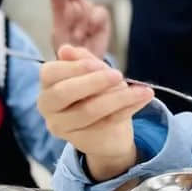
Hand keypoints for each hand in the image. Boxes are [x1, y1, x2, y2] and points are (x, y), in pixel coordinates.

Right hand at [37, 45, 153, 180]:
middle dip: (93, 82)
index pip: (50, 73)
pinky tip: (143, 97)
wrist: (107, 132)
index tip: (97, 64)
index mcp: (47, 86)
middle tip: (118, 75)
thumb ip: (82, 61)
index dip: (74, 67)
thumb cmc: (95, 94)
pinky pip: (107, 122)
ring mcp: (63, 127)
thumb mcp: (91, 73)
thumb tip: (66, 50)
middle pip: (64, 93)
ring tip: (141, 89)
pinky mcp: (83, 141)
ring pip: (88, 110)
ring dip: (118, 97)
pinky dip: (129, 108)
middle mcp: (48, 108)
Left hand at [48, 0, 111, 59]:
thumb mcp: (59, 36)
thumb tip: (68, 7)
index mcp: (61, 12)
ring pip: (87, 4)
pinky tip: (91, 30)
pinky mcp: (101, 19)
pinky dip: (95, 19)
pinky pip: (100, 12)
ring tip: (79, 35)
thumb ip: (61, 20)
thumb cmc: (69, 50)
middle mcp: (75, 8)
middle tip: (72, 2)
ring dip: (82, 20)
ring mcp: (89, 12)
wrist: (83, 64)